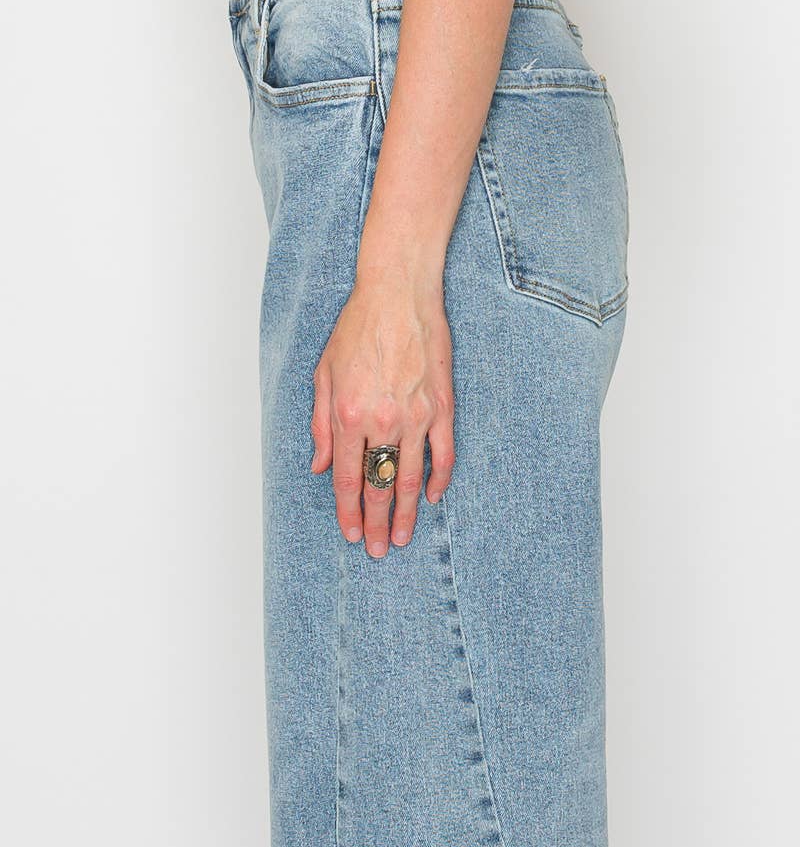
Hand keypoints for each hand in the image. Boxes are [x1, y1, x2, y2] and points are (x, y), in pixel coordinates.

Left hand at [310, 273, 455, 556]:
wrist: (397, 295)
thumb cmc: (357, 328)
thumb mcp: (323, 374)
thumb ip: (321, 425)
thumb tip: (320, 465)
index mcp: (349, 415)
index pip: (347, 478)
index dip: (347, 511)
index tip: (350, 534)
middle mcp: (382, 421)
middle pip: (378, 486)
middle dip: (376, 523)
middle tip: (378, 551)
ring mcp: (416, 416)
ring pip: (411, 477)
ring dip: (407, 512)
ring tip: (403, 537)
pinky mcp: (441, 406)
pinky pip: (443, 453)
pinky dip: (439, 478)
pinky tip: (433, 496)